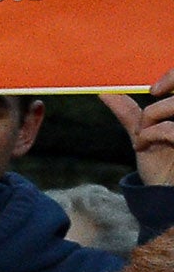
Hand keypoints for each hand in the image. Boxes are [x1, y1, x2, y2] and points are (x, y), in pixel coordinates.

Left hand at [101, 69, 173, 187]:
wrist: (165, 195)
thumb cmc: (160, 166)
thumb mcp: (142, 135)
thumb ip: (129, 113)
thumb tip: (105, 91)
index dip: (173, 76)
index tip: (154, 89)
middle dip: (170, 82)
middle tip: (153, 94)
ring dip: (151, 117)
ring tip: (143, 135)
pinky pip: (169, 129)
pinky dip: (149, 134)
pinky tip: (143, 146)